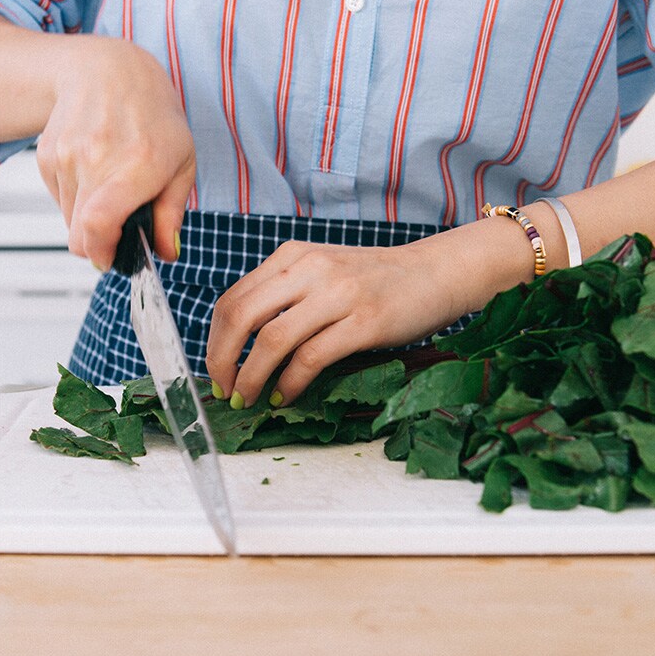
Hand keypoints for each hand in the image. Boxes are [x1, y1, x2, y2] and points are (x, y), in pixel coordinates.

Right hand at [36, 36, 195, 267]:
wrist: (109, 72)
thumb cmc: (154, 117)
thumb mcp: (181, 164)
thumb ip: (171, 214)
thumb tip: (165, 253)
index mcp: (135, 166)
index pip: (100, 222)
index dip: (102, 252)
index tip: (112, 260)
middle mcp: (95, 160)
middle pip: (79, 233)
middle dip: (99, 246)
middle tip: (119, 237)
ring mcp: (66, 158)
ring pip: (70, 221)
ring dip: (90, 221)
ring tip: (113, 190)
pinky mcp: (47, 157)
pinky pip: (60, 200)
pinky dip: (78, 200)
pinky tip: (96, 174)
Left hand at [205, 219, 540, 406]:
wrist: (438, 273)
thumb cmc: (379, 281)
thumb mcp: (326, 272)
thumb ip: (288, 295)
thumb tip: (244, 346)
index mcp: (294, 255)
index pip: (234, 298)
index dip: (215, 341)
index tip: (217, 371)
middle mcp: (311, 268)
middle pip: (241, 316)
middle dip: (222, 361)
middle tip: (224, 391)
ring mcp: (338, 294)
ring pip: (271, 340)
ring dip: (251, 378)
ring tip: (249, 399)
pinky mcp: (364, 322)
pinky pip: (311, 358)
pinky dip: (290, 384)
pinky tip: (285, 396)